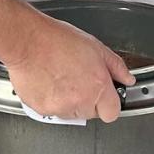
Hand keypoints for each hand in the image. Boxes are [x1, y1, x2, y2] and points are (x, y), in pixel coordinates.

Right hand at [5, 16, 134, 122]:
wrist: (27, 42)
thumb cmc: (57, 40)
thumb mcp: (95, 47)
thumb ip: (115, 66)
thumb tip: (127, 78)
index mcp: (97, 86)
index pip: (112, 113)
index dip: (109, 103)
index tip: (104, 95)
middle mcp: (80, 101)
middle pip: (91, 113)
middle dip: (88, 100)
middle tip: (78, 79)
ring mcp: (60, 108)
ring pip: (71, 113)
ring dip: (69, 101)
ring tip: (61, 77)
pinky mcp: (42, 110)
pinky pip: (52, 111)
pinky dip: (51, 100)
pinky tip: (48, 81)